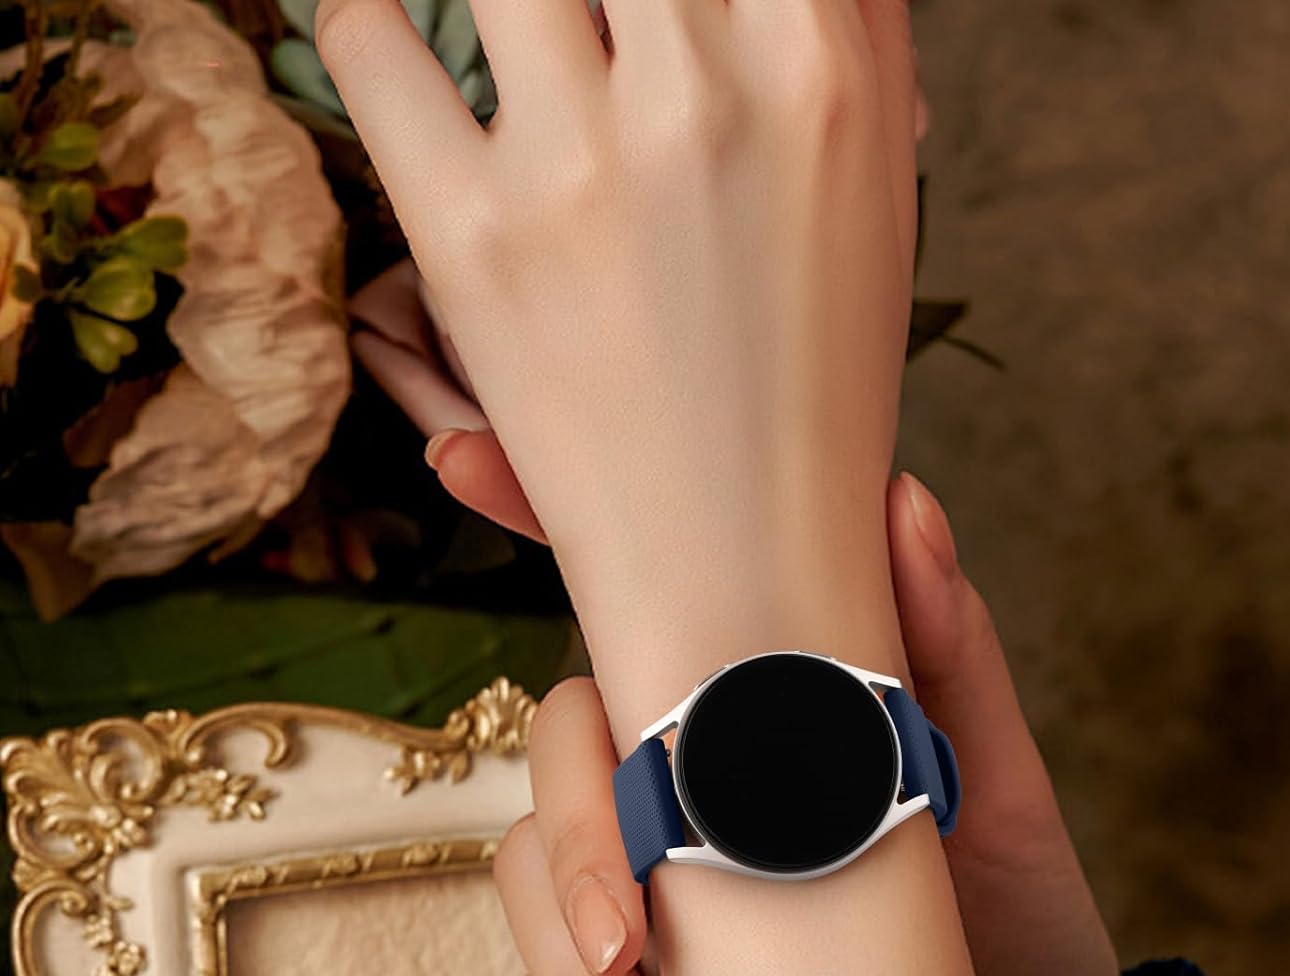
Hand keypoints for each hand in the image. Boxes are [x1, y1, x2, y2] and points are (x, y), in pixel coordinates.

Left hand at [318, 0, 922, 697]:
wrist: (746, 563)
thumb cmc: (814, 388)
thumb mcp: (876, 202)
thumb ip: (852, 35)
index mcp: (820, 65)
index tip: (649, 8)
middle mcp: (703, 91)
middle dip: (602, 2)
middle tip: (590, 39)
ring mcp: (580, 162)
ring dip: (511, 4)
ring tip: (515, 40)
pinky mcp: (471, 236)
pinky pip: (372, 45)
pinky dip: (369, 20)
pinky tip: (392, 35)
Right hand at [489, 468, 1123, 975]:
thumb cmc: (1013, 915)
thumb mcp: (994, 790)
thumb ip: (948, 660)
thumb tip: (904, 499)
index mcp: (749, 722)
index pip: (623, 611)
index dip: (527, 523)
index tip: (460, 455)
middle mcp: (679, 796)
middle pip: (549, 775)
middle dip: (571, 855)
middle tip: (629, 947)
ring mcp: (649, 901)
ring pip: (525, 900)